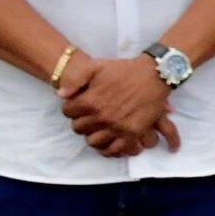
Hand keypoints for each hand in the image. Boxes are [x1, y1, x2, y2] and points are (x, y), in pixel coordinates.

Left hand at [62, 55, 181, 156]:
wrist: (154, 75)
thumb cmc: (123, 69)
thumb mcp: (96, 66)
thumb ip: (75, 78)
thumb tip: (60, 95)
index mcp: (90, 100)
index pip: (68, 112)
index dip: (71, 108)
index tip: (78, 105)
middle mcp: (102, 117)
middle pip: (78, 128)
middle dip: (80, 121)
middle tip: (88, 116)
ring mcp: (117, 127)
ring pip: (92, 141)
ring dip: (92, 135)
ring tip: (97, 128)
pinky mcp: (131, 133)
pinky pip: (113, 150)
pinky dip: (107, 149)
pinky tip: (107, 141)